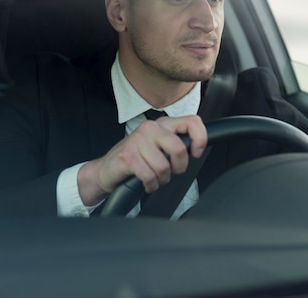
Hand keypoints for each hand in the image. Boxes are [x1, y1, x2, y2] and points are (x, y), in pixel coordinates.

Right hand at [78, 115, 206, 205]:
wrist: (108, 169)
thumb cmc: (137, 159)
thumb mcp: (161, 146)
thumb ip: (178, 143)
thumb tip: (197, 148)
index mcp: (163, 124)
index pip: (192, 122)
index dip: (200, 139)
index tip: (196, 153)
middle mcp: (151, 128)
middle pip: (179, 149)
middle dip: (179, 167)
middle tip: (171, 172)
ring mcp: (138, 141)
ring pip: (164, 166)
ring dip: (162, 179)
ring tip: (155, 177)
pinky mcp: (128, 156)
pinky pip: (149, 176)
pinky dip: (151, 185)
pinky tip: (147, 183)